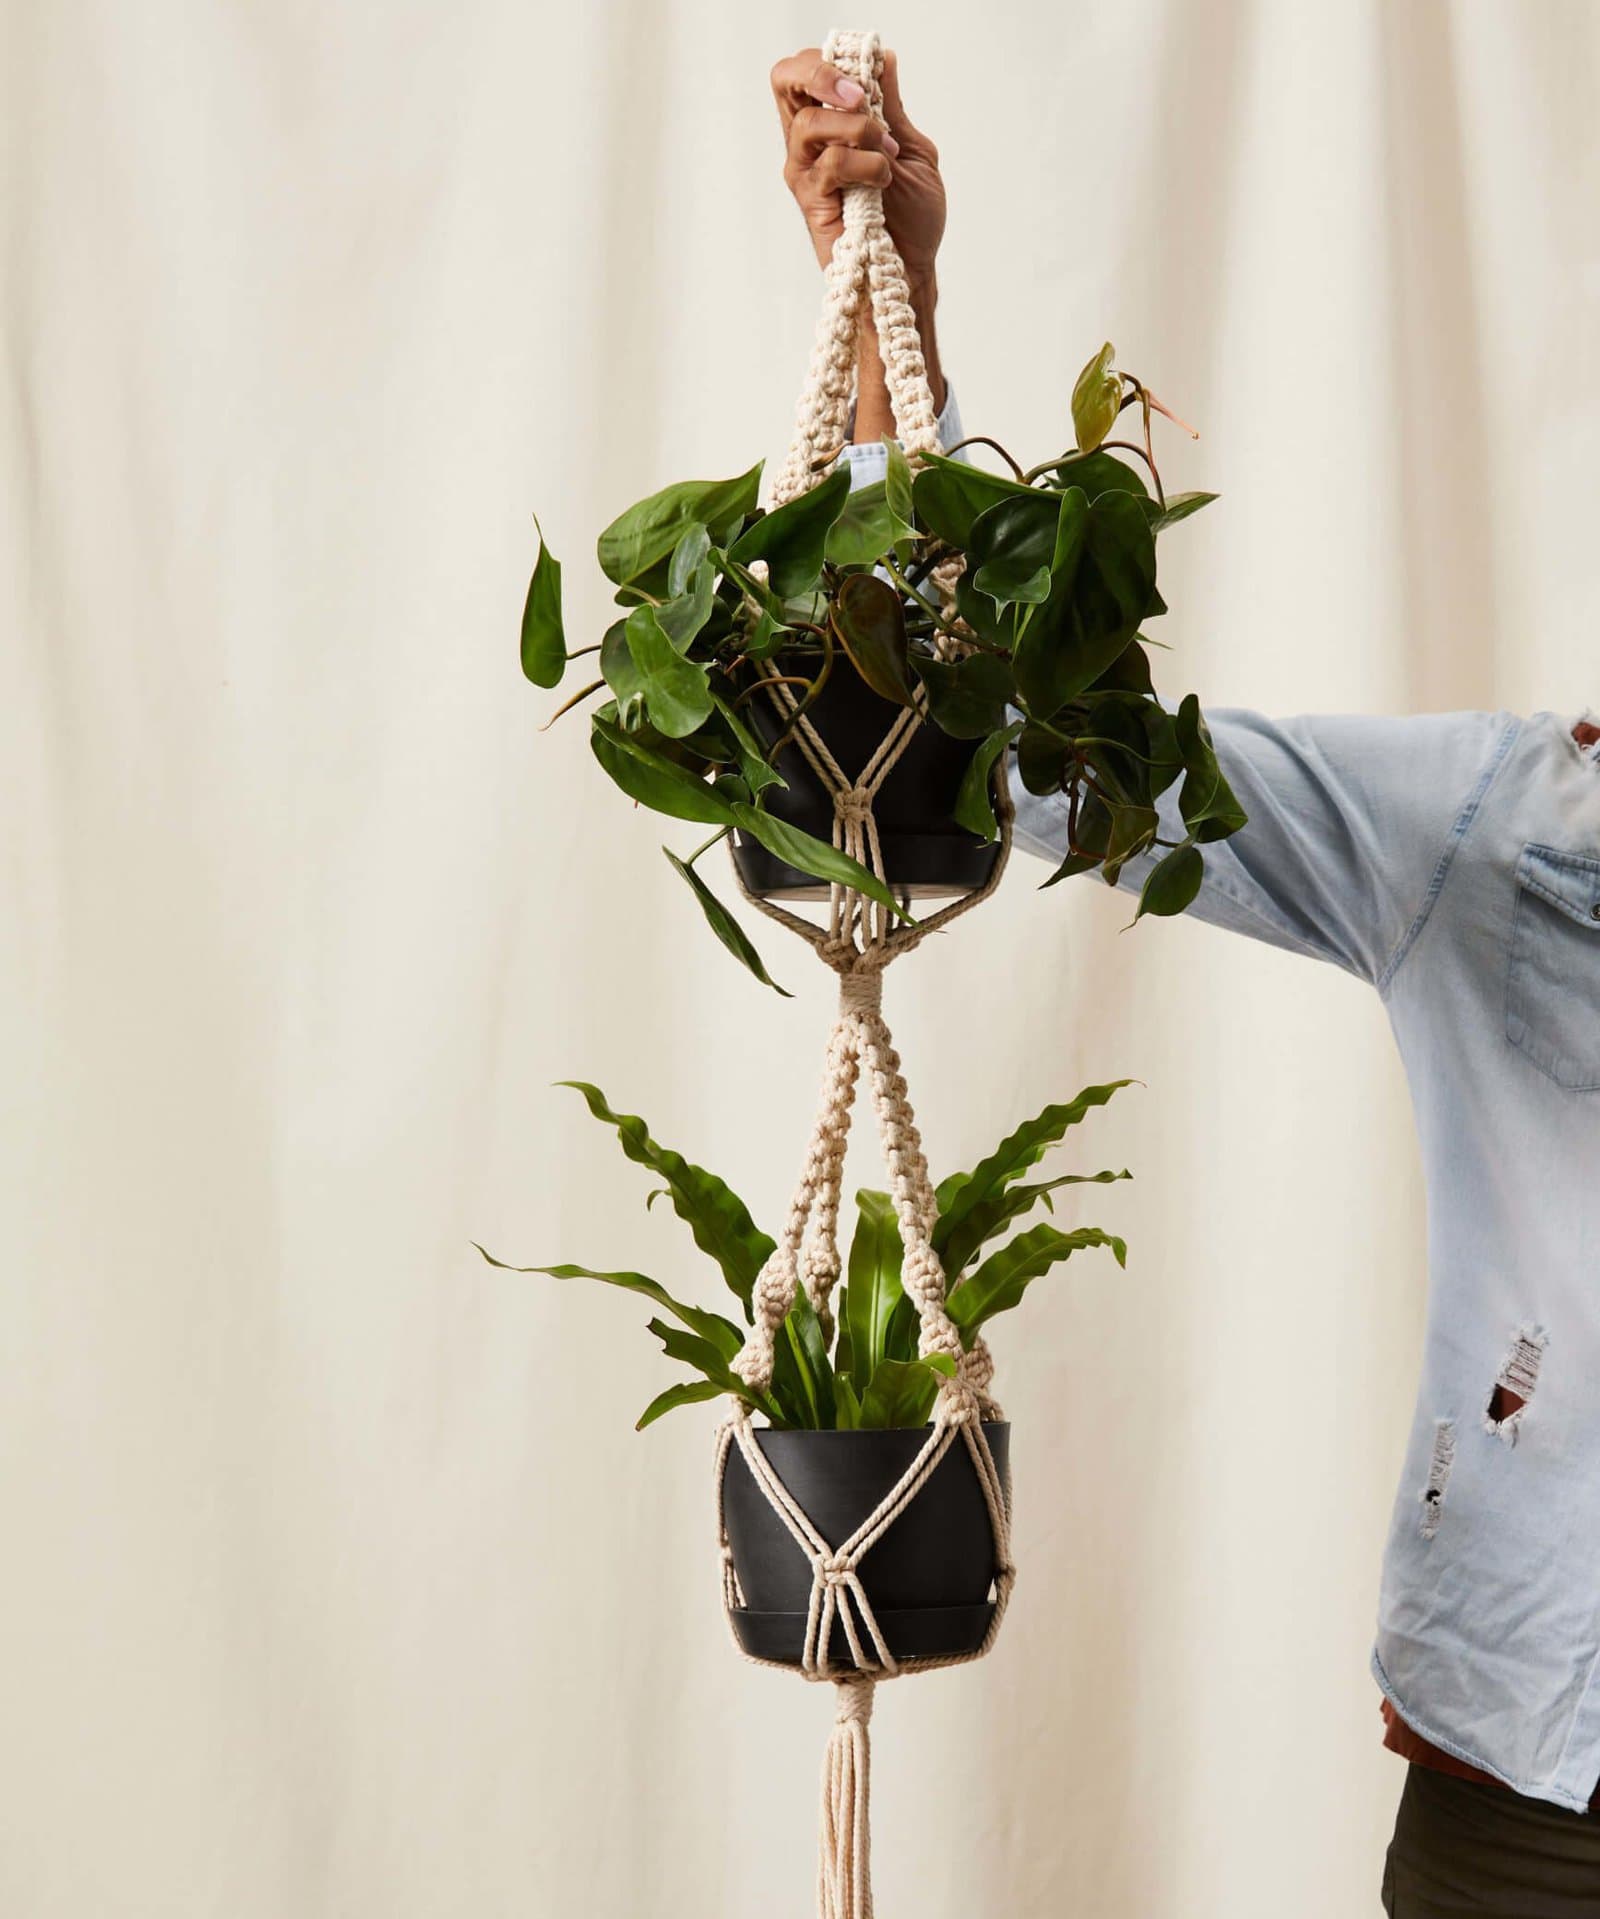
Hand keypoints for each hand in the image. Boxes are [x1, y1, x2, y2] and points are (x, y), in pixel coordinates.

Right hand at [771, 47, 945, 283]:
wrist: (912, 268)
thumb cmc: (911, 218)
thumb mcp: (910, 149)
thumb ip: (892, 108)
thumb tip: (884, 60)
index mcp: (830, 123)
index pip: (806, 71)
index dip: (830, 59)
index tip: (868, 74)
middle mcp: (809, 143)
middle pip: (786, 80)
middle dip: (822, 73)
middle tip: (860, 96)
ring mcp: (805, 171)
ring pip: (811, 122)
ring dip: (858, 129)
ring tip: (887, 154)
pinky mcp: (811, 201)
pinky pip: (831, 164)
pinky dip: (866, 164)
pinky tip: (884, 180)